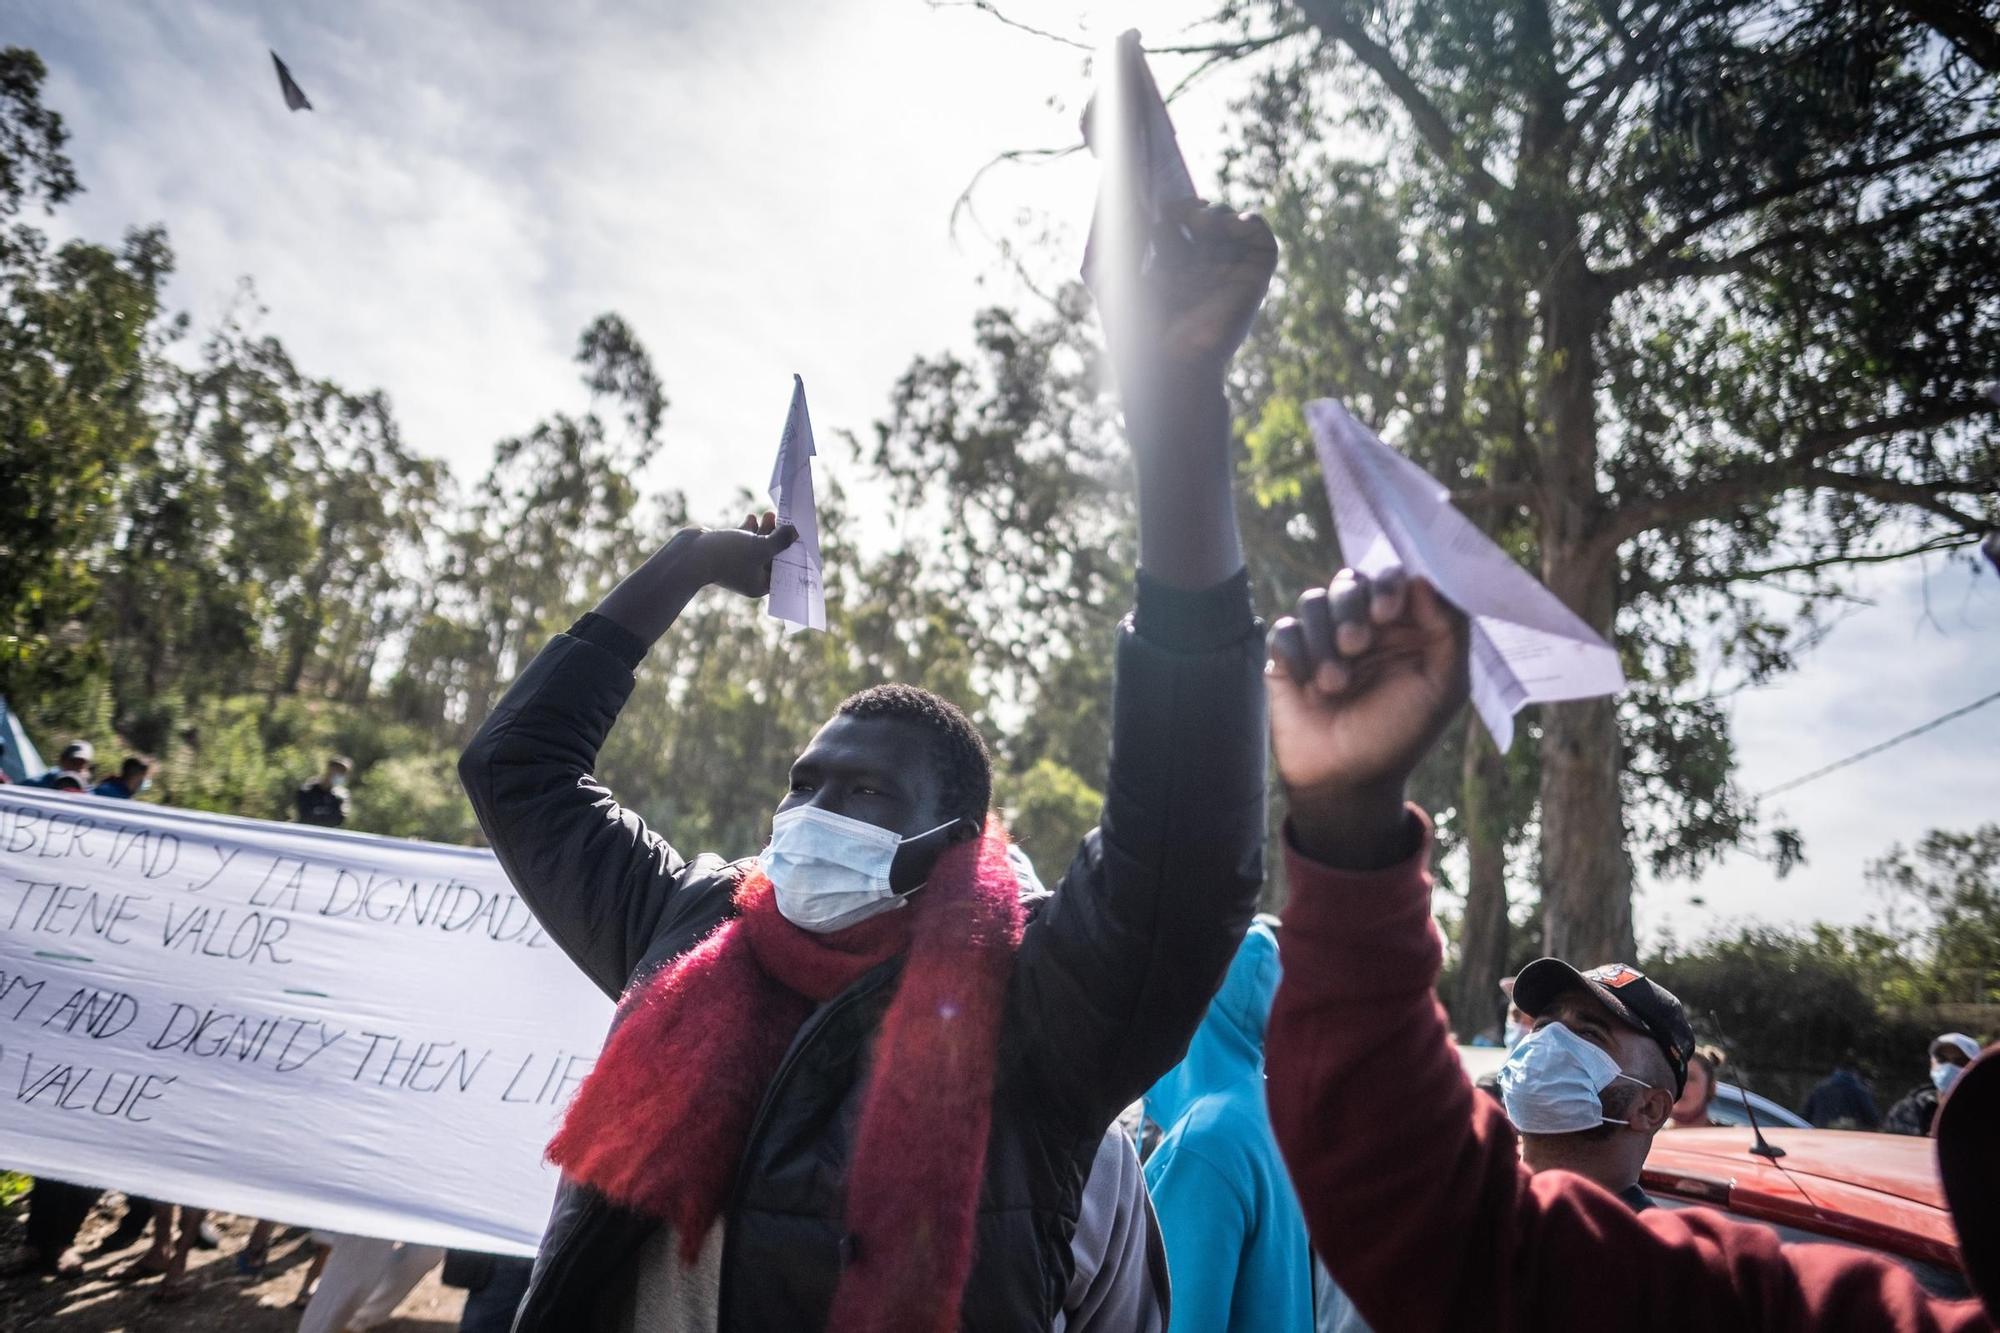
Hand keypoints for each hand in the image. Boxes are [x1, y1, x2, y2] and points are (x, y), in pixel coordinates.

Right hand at [594, 512, 797, 643]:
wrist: (689, 555)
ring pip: (756, 545)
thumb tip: (796, 534)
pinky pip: (741, 540)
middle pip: (771, 556)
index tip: (799, 536)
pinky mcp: (724, 552)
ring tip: (768, 513)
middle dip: (778, 536)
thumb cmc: (728, 556)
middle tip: (784, 519)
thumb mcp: (761, 547)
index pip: (783, 570)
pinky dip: (747, 529)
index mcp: (759, 585)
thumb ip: (780, 541)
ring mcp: (735, 565)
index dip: (792, 553)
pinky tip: (750, 516)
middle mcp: (748, 578)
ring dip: (763, 530)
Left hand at [1097, 201, 1277, 384]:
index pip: (1176, 226)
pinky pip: (1263, 242)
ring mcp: (1228, 275)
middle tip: (1180, 213)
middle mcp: (1201, 272)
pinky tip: (1230, 225)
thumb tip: (1127, 193)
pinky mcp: (1253, 281)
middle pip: (1205, 221)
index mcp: (1170, 271)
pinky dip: (1251, 222)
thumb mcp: (1112, 273)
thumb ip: (1118, 232)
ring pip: (1233, 226)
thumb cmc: (1135, 327)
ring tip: (1200, 222)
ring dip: (1219, 213)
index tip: (1158, 206)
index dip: (1171, 209)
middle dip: (1193, 208)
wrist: (1166, 361)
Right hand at [1266, 568, 1467, 864]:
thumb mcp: (1443, 687)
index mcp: (1403, 626)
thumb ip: (1449, 631)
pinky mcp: (1287, 657)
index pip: (1394, 578)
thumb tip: (1425, 579)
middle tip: (1356, 644)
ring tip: (1336, 683)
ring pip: (1314, 600)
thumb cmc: (1400, 734)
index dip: (1389, 585)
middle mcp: (1362, 625)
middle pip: (1351, 581)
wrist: (1347, 781)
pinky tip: (1310, 687)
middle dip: (1352, 608)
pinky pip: (1284, 631)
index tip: (1387, 612)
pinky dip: (1297, 654)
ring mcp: (1322, 639)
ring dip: (1324, 638)